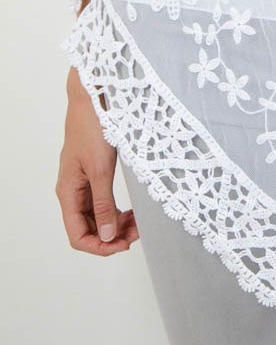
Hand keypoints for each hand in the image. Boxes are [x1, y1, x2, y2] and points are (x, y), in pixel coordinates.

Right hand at [55, 67, 138, 254]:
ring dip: (115, 223)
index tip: (123, 245)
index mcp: (68, 193)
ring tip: (138, 223)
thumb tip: (107, 236)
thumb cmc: (93, 128)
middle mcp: (72, 191)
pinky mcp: (92, 172)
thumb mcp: (101, 170)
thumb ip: (103, 204)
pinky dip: (116, 209)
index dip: (100, 247)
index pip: (78, 236)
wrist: (93, 98)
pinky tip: (130, 210)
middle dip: (112, 235)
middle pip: (88, 228)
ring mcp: (82, 182)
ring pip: (96, 215)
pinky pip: (101, 200)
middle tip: (138, 233)